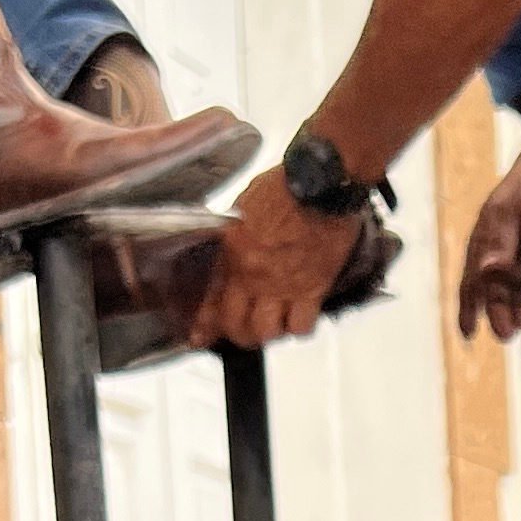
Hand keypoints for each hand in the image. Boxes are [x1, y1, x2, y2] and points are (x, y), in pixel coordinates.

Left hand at [191, 168, 372, 348]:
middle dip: (239, 334)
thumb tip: (231, 250)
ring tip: (274, 325)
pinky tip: (300, 317)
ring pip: (267, 333)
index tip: (201, 336)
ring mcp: (283, 285)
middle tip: (245, 330)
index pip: (211, 300)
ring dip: (269, 333)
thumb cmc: (284, 186)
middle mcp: (253, 276)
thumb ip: (234, 236)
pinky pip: (301, 326)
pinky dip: (300, 327)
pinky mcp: (313, 289)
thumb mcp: (242, 207)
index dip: (205, 325)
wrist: (320, 183)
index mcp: (232, 253)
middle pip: (238, 326)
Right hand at [457, 137, 520, 341]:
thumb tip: (486, 267)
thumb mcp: (506, 209)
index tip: (469, 331)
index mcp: (485, 248)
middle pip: (497, 295)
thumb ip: (498, 240)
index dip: (468, 308)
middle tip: (506, 332)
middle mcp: (503, 263)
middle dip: (499, 314)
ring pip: (519, 297)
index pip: (473, 283)